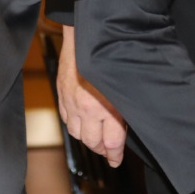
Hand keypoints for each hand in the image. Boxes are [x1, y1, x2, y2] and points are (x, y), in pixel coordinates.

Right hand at [57, 26, 128, 167]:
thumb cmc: (116, 54)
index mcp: (105, 106)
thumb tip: (133, 124)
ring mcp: (71, 101)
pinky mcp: (62, 94)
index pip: (111, 142)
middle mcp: (86, 107)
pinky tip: (83, 125)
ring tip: (99, 141)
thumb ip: (130, 107)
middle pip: (92, 142)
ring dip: (88, 139)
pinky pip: (66, 119)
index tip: (117, 160)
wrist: (89, 33)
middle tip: (111, 153)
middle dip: (103, 149)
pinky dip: (75, 126)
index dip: (115, 154)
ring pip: (77, 133)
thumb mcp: (130, 84)